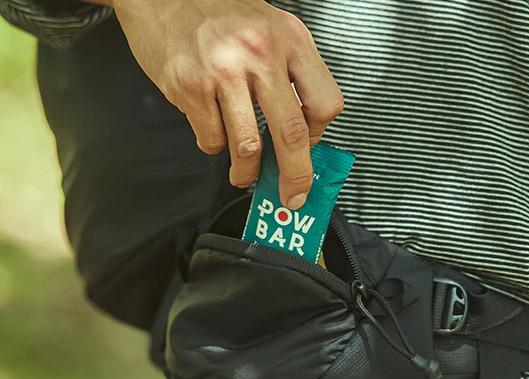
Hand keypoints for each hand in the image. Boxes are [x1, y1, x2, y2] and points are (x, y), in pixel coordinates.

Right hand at [104, 0, 343, 208]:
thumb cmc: (219, 13)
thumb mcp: (271, 29)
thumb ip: (291, 74)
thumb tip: (304, 134)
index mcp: (290, 39)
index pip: (325, 103)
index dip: (320, 136)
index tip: (310, 148)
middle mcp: (260, 53)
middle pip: (292, 134)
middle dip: (295, 177)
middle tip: (292, 196)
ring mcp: (223, 71)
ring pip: (248, 147)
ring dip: (247, 171)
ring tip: (244, 174)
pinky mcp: (190, 87)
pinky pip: (212, 139)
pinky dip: (214, 144)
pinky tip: (213, 128)